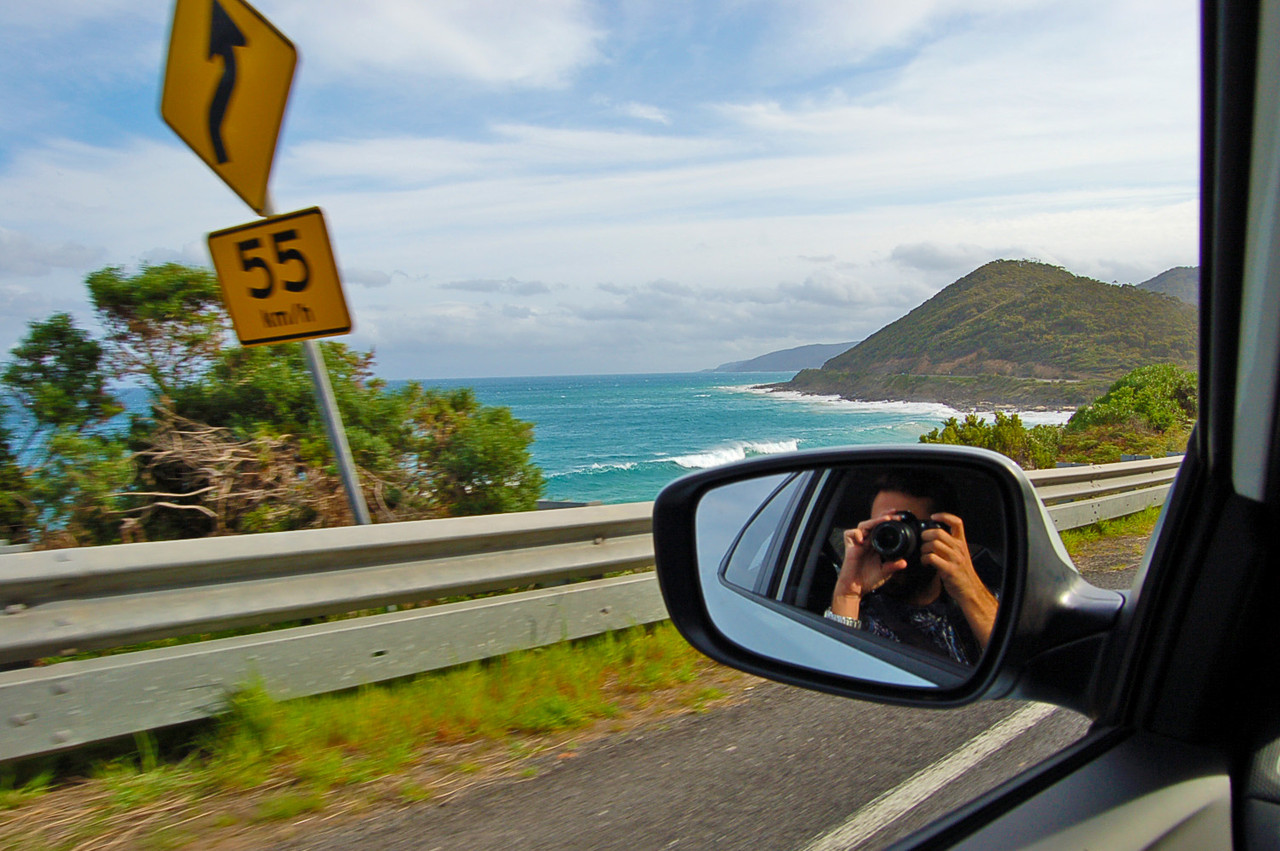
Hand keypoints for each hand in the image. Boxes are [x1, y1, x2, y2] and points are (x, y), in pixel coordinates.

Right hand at [829, 513, 907, 618]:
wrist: (855, 588)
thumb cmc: (868, 580)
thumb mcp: (885, 573)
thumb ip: (893, 566)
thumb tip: (904, 562)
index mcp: (876, 545)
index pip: (881, 528)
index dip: (888, 521)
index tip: (899, 517)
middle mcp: (867, 542)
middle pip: (873, 523)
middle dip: (883, 516)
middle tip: (894, 514)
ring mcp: (858, 543)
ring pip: (863, 525)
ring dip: (873, 521)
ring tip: (884, 520)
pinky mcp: (849, 547)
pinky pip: (850, 533)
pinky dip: (856, 533)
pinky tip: (862, 539)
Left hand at [921, 513, 997, 648]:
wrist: (970, 590)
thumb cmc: (961, 573)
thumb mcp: (958, 555)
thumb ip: (948, 545)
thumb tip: (932, 537)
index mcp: (961, 543)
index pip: (957, 522)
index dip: (944, 516)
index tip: (933, 517)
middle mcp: (959, 549)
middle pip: (938, 532)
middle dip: (925, 535)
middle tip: (922, 542)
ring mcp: (954, 559)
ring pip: (933, 544)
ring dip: (923, 549)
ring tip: (923, 555)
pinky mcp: (949, 569)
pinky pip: (932, 558)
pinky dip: (924, 559)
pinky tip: (925, 563)